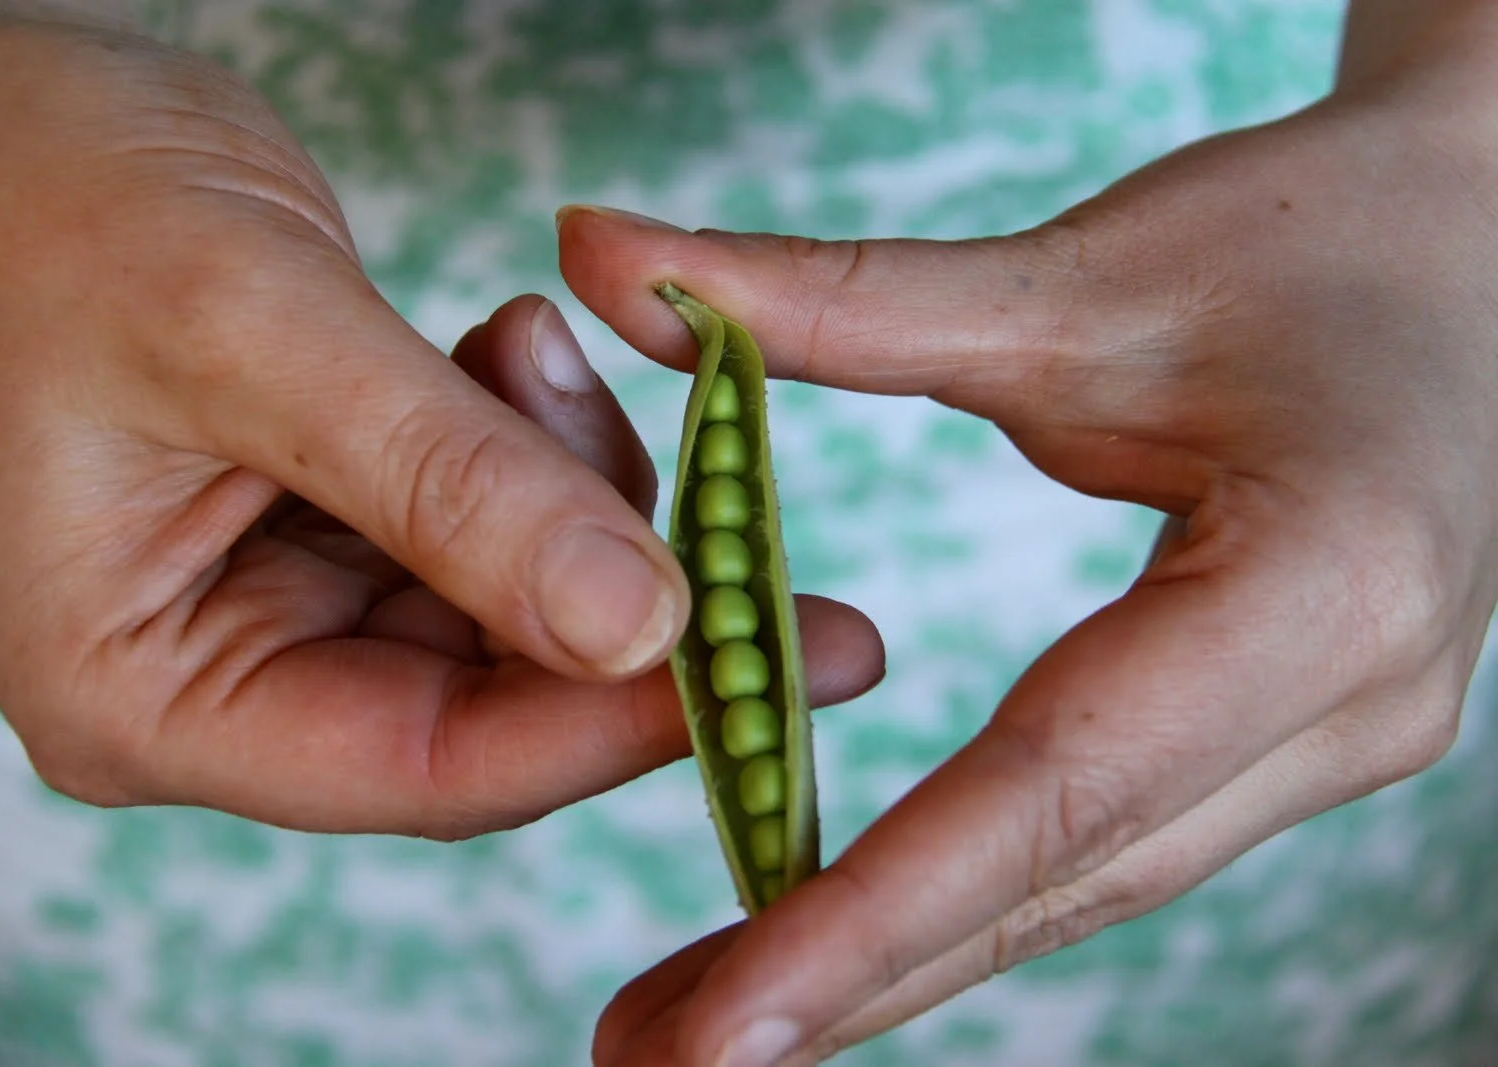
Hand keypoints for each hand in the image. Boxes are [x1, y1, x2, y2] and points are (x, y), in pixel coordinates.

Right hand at [0, 6, 886, 834]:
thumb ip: (446, 484)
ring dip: (567, 485)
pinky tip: (508, 350)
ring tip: (532, 354)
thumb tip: (642, 628)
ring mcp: (285, 601)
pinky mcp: (337, 524)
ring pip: (509, 606)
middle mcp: (224, 679)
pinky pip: (488, 521)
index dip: (611, 723)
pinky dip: (530, 441)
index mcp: (150, 695)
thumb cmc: (40, 200)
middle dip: (617, 589)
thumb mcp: (249, 329)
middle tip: (734, 490)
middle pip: (488, 698)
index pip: (426, 765)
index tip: (786, 660)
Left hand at [558, 27, 1497, 1065]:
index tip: (724, 1018)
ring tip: (712, 1018)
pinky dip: (975, 890)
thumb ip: (832, 298)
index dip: (881, 909)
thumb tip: (599, 257)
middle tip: (654, 1051)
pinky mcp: (1298, 735)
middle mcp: (1357, 701)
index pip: (1066, 783)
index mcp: (1329, 577)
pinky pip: (1114, 837)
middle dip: (858, 980)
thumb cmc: (1305, 239)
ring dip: (902, 957)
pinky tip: (855, 926)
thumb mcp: (1074, 273)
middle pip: (1070, 877)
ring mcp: (1341, 738)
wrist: (1478, 250)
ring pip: (1090, 882)